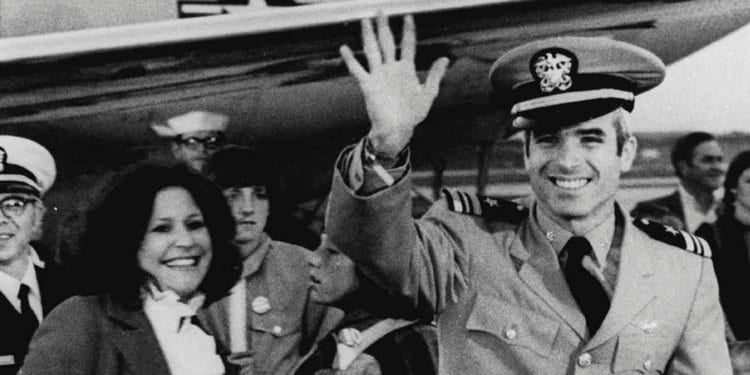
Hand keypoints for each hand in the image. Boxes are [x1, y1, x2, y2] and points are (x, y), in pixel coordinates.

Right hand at [340, 14, 449, 157]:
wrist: (397, 129)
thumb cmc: (413, 115)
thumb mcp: (428, 94)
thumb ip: (435, 75)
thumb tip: (444, 58)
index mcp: (406, 69)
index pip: (408, 44)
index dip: (408, 30)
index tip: (408, 16)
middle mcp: (391, 68)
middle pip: (387, 42)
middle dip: (384, 26)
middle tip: (380, 11)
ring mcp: (378, 75)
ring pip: (372, 50)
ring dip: (368, 36)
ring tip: (364, 21)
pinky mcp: (368, 85)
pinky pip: (357, 69)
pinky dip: (350, 59)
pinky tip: (344, 48)